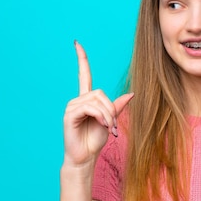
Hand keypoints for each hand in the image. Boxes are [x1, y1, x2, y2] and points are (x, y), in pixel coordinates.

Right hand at [62, 41, 133, 168]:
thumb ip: (117, 107)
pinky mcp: (69, 114)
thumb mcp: (111, 120)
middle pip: (100, 93)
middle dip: (111, 109)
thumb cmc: (95, 140)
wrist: (85, 157)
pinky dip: (100, 116)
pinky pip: (89, 108)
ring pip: (96, 100)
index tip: (76, 43)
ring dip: (107, 115)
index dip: (81, 59)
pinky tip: (103, 125)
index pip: (83, 74)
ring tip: (109, 128)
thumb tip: (131, 93)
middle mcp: (78, 100)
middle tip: (114, 126)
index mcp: (87, 99)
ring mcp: (72, 106)